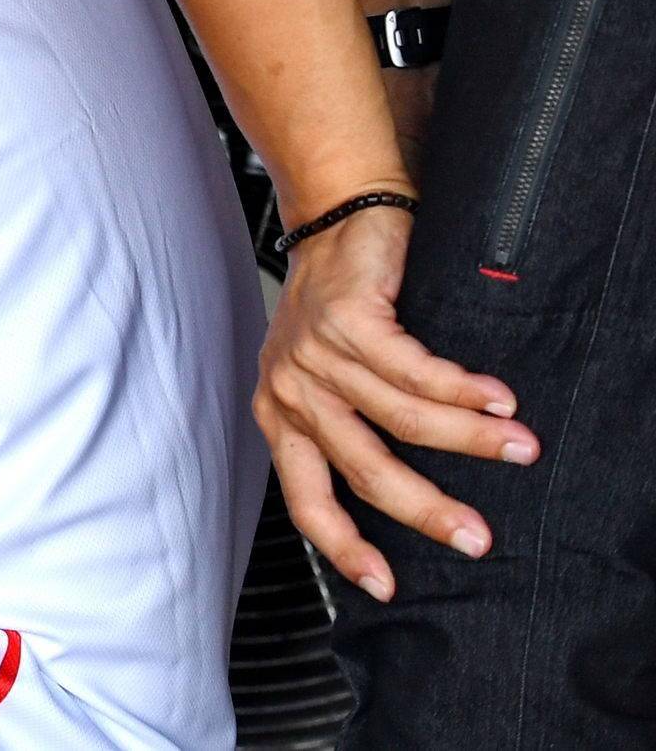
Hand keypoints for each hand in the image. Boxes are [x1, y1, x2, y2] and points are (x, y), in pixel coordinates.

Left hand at [254, 198, 530, 598]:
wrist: (333, 216)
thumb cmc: (338, 305)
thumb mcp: (321, 377)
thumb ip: (349, 429)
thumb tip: (410, 498)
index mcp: (281, 417)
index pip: (306, 498)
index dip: (344, 547)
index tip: (384, 586)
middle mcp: (291, 391)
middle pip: (365, 471)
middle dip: (427, 511)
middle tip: (478, 537)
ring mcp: (315, 354)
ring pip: (402, 420)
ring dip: (472, 441)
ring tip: (520, 450)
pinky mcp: (346, 319)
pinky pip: (415, 370)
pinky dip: (465, 390)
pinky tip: (499, 398)